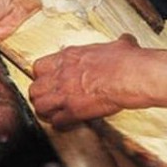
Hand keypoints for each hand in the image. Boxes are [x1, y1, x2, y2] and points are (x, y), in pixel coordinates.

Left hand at [29, 35, 146, 127]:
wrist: (131, 76)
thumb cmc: (126, 61)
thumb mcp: (120, 45)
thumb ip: (118, 44)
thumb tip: (126, 41)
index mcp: (71, 57)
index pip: (40, 66)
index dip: (43, 75)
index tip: (50, 79)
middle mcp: (63, 74)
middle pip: (35, 87)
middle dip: (40, 94)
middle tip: (48, 98)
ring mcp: (66, 94)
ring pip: (40, 106)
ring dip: (46, 111)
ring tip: (53, 112)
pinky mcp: (74, 111)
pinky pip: (56, 122)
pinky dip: (60, 124)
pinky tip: (66, 123)